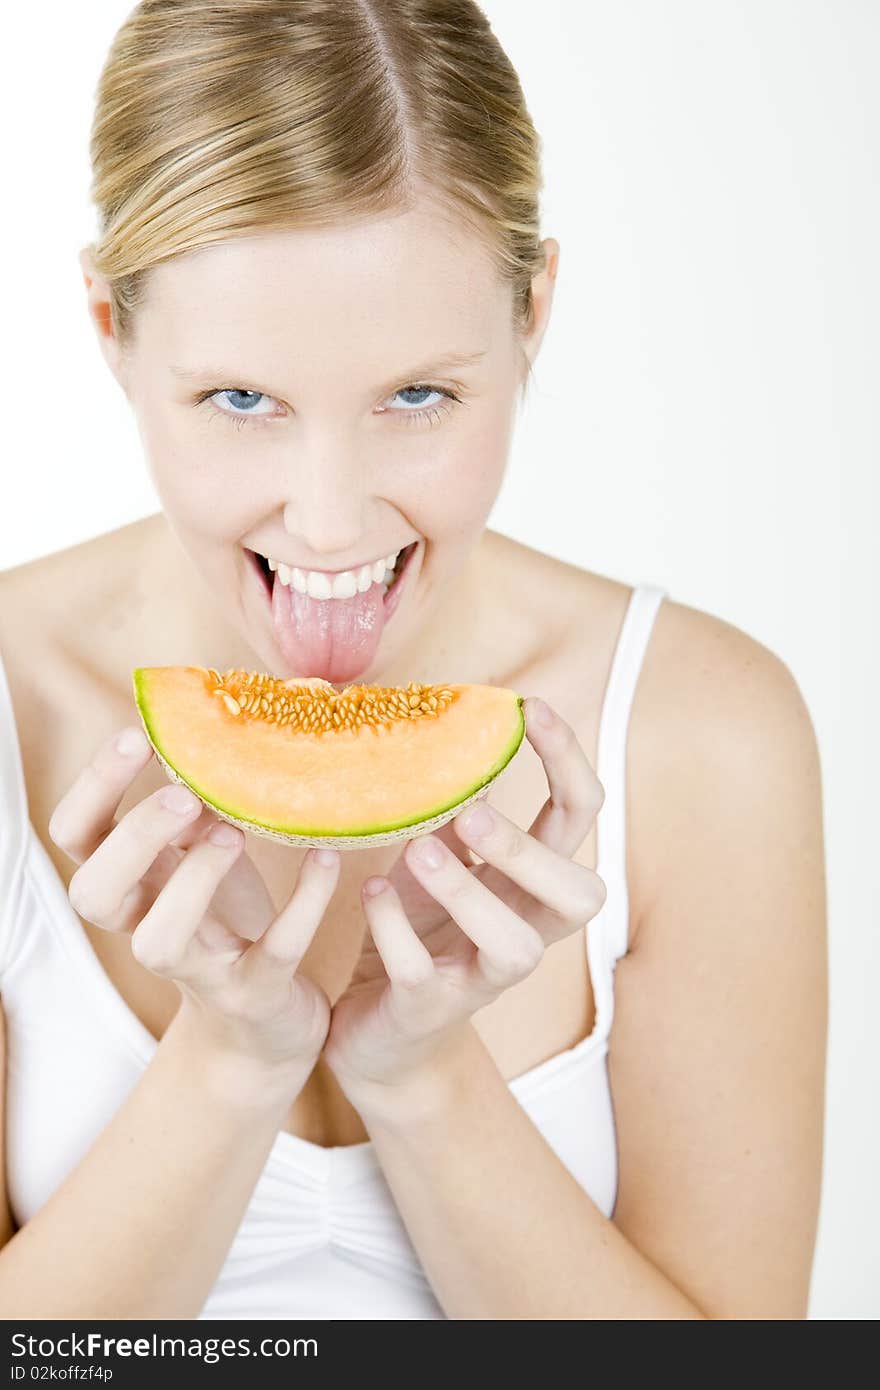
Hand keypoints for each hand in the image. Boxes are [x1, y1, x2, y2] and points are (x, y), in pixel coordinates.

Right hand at [48, 725, 340, 1089]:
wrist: (264, 1025)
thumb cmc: (229, 921)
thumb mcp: (205, 856)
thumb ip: (198, 802)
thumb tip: (221, 713)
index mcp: (131, 886)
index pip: (75, 837)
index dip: (94, 787)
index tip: (138, 734)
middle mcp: (146, 928)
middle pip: (94, 893)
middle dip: (133, 838)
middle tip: (185, 795)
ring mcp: (197, 970)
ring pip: (159, 941)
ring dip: (193, 880)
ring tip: (234, 831)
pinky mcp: (254, 993)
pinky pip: (273, 952)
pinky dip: (303, 904)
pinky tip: (326, 858)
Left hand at [322, 697, 607, 1105]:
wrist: (378, 1035)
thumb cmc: (415, 934)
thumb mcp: (437, 862)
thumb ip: (456, 811)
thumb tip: (458, 731)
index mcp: (531, 886)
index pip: (580, 817)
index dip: (568, 761)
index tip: (532, 706)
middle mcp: (524, 933)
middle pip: (580, 896)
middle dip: (532, 850)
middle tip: (473, 811)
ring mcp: (480, 978)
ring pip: (516, 948)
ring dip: (470, 893)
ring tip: (419, 850)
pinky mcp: (429, 1010)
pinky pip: (422, 975)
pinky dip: (394, 930)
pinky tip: (368, 894)